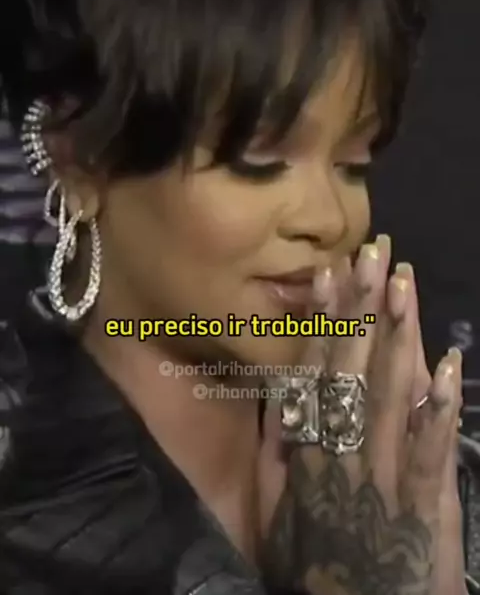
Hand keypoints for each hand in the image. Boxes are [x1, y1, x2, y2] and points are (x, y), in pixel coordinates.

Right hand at [261, 237, 463, 594]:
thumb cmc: (314, 571)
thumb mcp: (277, 513)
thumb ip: (278, 452)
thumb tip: (283, 390)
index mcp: (305, 458)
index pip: (314, 375)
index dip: (323, 323)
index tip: (329, 273)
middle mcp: (340, 458)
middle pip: (352, 373)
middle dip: (362, 311)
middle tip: (373, 254)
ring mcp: (383, 482)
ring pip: (388, 398)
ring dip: (397, 338)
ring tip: (402, 284)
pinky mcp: (423, 512)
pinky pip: (430, 456)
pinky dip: (437, 411)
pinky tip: (446, 366)